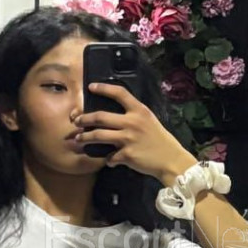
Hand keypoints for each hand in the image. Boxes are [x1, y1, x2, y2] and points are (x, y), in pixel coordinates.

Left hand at [75, 81, 196, 181]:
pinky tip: (110, 160)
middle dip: (84, 118)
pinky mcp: (127, 155)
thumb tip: (114, 117)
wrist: (171, 160)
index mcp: (139, 110)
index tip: (91, 87)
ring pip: (98, 135)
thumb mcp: (149, 120)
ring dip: (85, 137)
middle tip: (77, 121)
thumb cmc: (160, 140)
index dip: (103, 88)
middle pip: (100, 116)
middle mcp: (132, 122)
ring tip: (79, 139)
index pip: (119, 93)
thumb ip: (134, 116)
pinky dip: (108, 159)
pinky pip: (110, 156)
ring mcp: (128, 139)